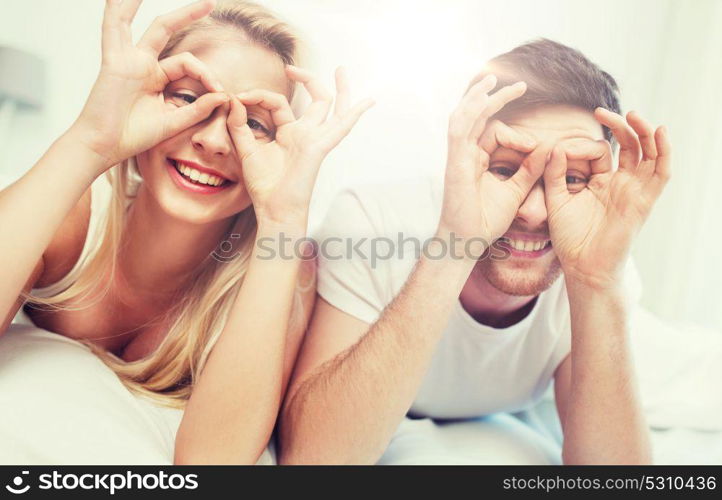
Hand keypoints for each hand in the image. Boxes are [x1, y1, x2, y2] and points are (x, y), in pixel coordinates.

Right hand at [71, 0, 229, 172]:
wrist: (105, 147)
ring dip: (154, 6)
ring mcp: (128, 60)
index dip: (206, 74)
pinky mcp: (115, 61)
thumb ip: (198, 109)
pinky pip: (114, 27)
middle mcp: (142, 64)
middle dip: (188, 15)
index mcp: (156, 78)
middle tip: (211, 2)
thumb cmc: (133, 137)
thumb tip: (223, 95)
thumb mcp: (174, 122)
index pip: (186, 64)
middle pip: (167, 31)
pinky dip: (117, 8)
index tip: (220, 91)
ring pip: (144, 25)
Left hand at [226, 66, 373, 228]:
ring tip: (341, 70)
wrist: (273, 209)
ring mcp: (315, 139)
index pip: (278, 103)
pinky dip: (355, 113)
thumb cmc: (263, 186)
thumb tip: (234, 100)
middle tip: (290, 67)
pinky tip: (368, 102)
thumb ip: (239, 125)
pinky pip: (341, 126)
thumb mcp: (246, 149)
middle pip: (315, 100)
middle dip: (307, 79)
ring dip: (340, 89)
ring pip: (333, 108)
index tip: (237, 97)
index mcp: (289, 133)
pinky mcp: (319, 147)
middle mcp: (305, 134)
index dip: (258, 95)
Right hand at [438, 74, 542, 248]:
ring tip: (492, 78)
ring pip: (464, 116)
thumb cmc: (486, 220)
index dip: (519, 134)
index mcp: (478, 160)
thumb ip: (529, 169)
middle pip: (476, 116)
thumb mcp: (516, 190)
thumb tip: (547, 148)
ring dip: (478, 96)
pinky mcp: (455, 161)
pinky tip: (481, 97)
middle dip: (493, 96)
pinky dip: (469, 110)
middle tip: (516, 83)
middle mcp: (466, 153)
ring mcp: (458, 156)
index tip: (537, 148)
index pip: (494, 132)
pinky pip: (459, 128)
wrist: (468, 241)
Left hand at [544, 109, 670, 288]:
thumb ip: (554, 173)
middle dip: (620, 125)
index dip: (582, 144)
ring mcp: (635, 190)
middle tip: (601, 111)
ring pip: (649, 153)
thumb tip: (555, 146)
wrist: (582, 266)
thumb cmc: (569, 237)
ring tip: (633, 114)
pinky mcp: (644, 200)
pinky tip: (659, 132)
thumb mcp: (556, 199)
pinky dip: (663, 151)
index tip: (560, 148)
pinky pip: (661, 172)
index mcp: (600, 181)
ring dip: (644, 131)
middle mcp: (621, 183)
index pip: (600, 150)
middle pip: (630, 145)